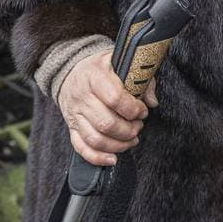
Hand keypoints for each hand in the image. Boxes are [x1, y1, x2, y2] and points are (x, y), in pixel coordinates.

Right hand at [57, 50, 155, 165]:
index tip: (142, 111)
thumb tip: (151, 102)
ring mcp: (74, 114)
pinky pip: (81, 147)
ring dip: (118, 145)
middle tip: (138, 126)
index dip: (133, 109)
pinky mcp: (71, 127)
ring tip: (131, 139)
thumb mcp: (120, 63)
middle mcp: (81, 96)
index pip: (115, 98)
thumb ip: (140, 79)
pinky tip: (113, 158)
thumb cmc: (100, 69)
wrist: (71, 72)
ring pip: (96, 139)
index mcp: (94, 76)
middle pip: (106, 123)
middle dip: (129, 130)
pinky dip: (97, 157)